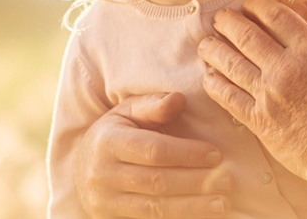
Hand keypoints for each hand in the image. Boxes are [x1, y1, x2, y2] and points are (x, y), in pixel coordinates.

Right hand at [75, 93, 231, 218]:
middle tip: (226, 181)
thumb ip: (152, 106)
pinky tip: (201, 215)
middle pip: (156, 182)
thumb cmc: (113, 135)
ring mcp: (105, 202)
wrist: (79, 170)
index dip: (187, 153)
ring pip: (155, 209)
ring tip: (222, 204)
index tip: (216, 155)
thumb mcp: (126, 113)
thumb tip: (179, 99)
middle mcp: (102, 174)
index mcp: (108, 142)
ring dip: (192, 207)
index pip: (153, 150)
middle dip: (195, 182)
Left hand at [198, 0, 306, 183]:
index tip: (248, 5)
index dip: (256, 5)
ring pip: (230, 63)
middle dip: (228, 22)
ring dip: (213, 50)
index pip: (275, 16)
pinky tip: (208, 77)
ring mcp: (269, 95)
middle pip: (246, 35)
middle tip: (219, 18)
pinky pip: (228, 97)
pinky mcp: (260, 121)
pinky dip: (214, 84)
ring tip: (205, 43)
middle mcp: (285, 68)